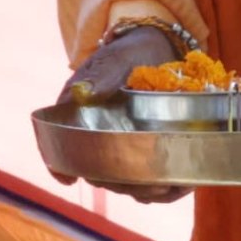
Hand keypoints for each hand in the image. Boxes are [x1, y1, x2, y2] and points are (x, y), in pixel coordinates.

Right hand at [62, 24, 189, 201]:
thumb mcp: (116, 59)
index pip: (60, 145)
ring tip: (168, 187)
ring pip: (124, 183)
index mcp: (78, 115)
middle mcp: (96, 137)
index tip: (68, 178)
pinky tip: (180, 185)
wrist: (158, 50)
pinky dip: (163, 189)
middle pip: (97, 173)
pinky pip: (149, 181)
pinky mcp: (146, 153)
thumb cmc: (131, 53)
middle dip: (120, 183)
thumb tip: (85, 93)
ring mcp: (121, 148)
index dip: (60, 164)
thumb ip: (101, 75)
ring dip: (144, 190)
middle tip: (148, 185)